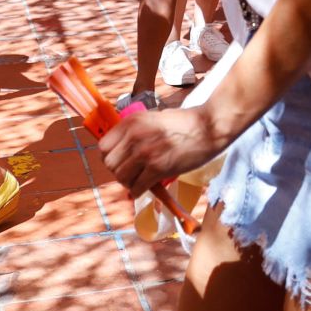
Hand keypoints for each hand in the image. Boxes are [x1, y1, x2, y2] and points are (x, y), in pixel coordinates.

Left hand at [99, 106, 228, 196]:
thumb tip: (121, 150)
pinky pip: (137, 188)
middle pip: (110, 164)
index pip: (102, 147)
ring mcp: (145, 153)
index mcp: (131, 122)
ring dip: (129, 182)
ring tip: (141, 179)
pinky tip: (148, 186)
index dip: (110, 157)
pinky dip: (140, 191)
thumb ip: (135, 132)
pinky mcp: (158, 168)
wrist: (208, 127)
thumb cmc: (183, 123)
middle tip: (132, 172)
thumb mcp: (152, 119)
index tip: (120, 161)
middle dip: (119, 171)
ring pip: (121, 178)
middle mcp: (134, 136)